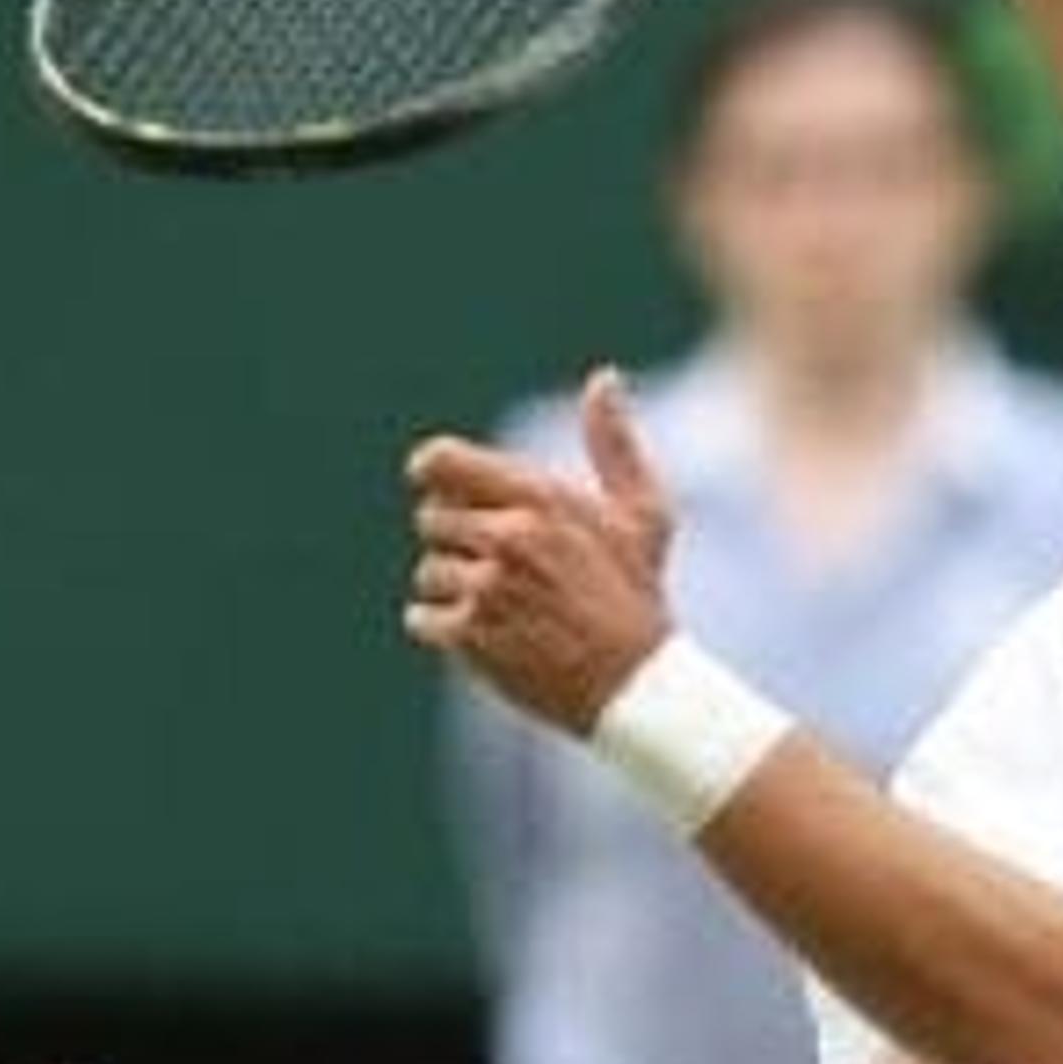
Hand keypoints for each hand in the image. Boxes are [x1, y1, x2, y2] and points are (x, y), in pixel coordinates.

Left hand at [404, 366, 679, 733]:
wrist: (636, 685)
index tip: (435, 484)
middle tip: (504, 567)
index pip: (441, 462)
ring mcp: (486, 589)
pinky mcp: (469, 637)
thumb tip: (604, 378)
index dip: (431, 471)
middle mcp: (508, 538)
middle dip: (459, 540)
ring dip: (454, 588)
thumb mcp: (641, 513)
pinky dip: (444, 628)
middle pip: (431, 519)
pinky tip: (487, 636)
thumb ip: (614, 443)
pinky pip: (421, 617)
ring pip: (428, 571)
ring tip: (503, 607)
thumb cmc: (637, 595)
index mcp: (540, 499)